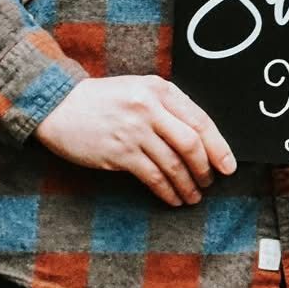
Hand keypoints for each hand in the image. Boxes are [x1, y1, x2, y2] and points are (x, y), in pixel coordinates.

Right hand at [37, 74, 237, 207]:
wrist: (60, 104)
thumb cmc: (103, 100)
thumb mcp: (139, 90)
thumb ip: (167, 108)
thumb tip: (200, 140)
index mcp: (159, 89)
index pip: (199, 119)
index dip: (218, 146)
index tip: (228, 165)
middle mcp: (149, 107)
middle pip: (191, 144)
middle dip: (205, 168)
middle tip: (210, 182)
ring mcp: (133, 130)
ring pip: (173, 164)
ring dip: (188, 185)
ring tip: (193, 196)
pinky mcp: (118, 153)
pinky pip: (152, 177)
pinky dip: (167, 191)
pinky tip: (172, 198)